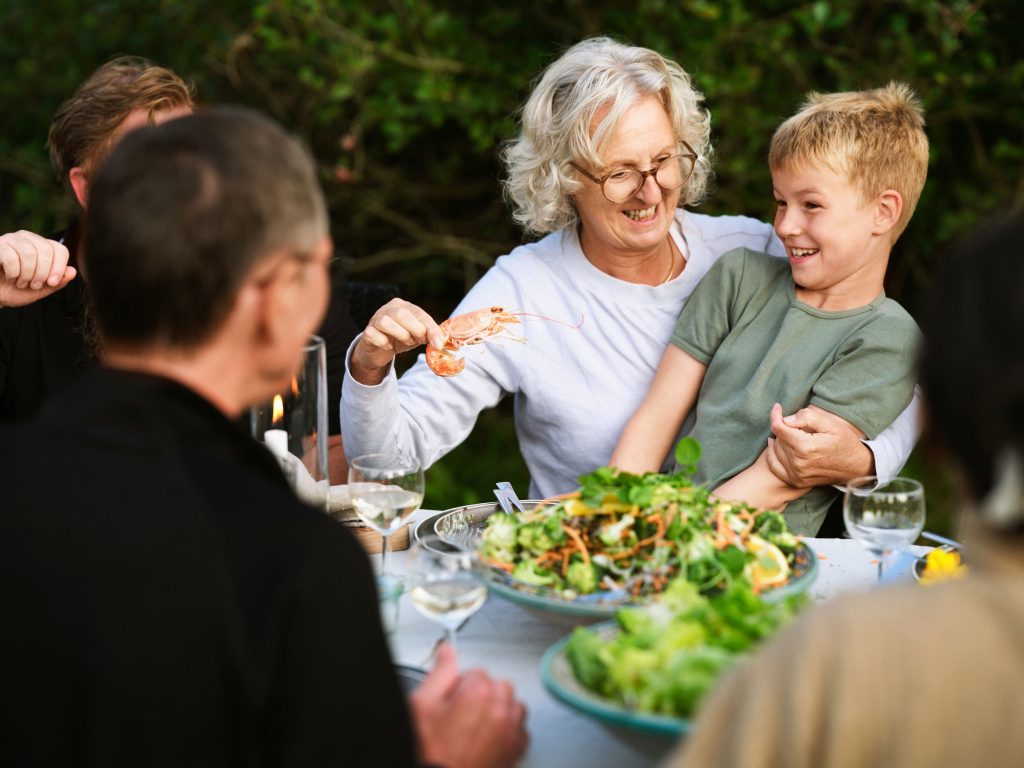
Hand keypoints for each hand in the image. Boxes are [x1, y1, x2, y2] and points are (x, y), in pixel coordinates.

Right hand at [0, 231, 76, 307]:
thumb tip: (73, 271)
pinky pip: (11, 257)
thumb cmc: (16, 290)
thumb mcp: (42, 289)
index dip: (59, 268)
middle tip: (35, 285)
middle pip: (46, 250)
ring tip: (21, 283)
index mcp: (41, 246)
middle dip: (42, 273)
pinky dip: (13, 273)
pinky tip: (10, 277)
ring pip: (29, 253)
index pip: (60, 249)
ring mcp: (11, 239)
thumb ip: (58, 281)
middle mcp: (27, 238)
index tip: (52, 282)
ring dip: (27, 275)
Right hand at [349, 298, 445, 384]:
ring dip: (400, 335)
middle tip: (418, 340)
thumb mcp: (417, 336)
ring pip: (386, 322)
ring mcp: (375, 319)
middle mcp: (388, 309)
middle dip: (415, 330)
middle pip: (401, 314)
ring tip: (405, 342)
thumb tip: (440, 343)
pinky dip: (384, 342)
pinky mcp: (367, 332)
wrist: (379, 350)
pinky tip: (389, 346)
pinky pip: (374, 335)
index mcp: (403, 306)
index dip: (430, 329)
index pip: (419, 314)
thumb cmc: (401, 339)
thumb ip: (429, 335)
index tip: (438, 344)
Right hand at [409, 644, 528, 767]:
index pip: (476, 671)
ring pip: (513, 704)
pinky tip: (490, 736)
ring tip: (477, 723)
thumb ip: (439, 673)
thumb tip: (447, 651)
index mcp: (479, 692)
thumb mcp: (423, 705)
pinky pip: (521, 728)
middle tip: (462, 712)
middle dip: (482, 693)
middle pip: (498, 685)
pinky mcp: (516, 749)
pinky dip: (509, 729)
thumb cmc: (432, 750)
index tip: (452, 700)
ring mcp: (511, 730)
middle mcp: (501, 709)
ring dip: (499, 708)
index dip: (459, 685)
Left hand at [766, 403, 873, 486]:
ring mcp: (797, 475)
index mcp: (806, 447)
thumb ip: (808, 417)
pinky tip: (779, 447)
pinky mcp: (796, 481)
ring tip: (793, 436)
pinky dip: (774, 455)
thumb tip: (786, 419)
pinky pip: (774, 466)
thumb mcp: (832, 424)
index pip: (778, 428)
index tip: (777, 407)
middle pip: (777, 439)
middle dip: (783, 428)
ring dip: (780, 441)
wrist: (856, 467)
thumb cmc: (845, 442)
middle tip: (796, 425)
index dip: (776, 415)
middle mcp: (798, 463)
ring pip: (775, 451)